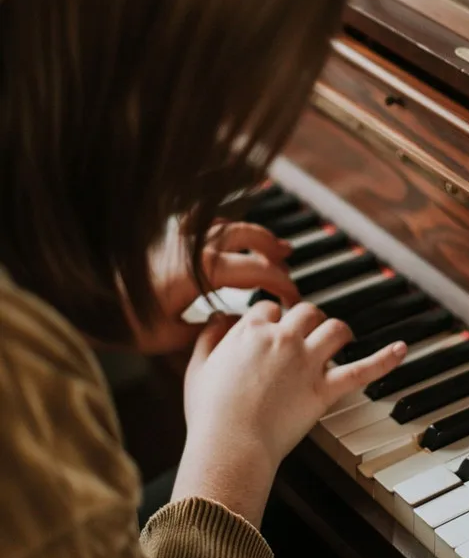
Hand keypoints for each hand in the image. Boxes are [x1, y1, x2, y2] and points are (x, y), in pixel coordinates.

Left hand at [124, 220, 299, 353]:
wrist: (87, 300)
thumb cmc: (125, 320)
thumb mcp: (171, 336)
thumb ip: (207, 332)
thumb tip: (229, 329)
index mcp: (201, 270)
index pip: (255, 269)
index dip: (280, 282)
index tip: (292, 295)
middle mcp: (194, 246)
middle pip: (248, 236)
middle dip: (273, 249)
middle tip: (288, 262)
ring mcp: (180, 236)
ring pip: (230, 224)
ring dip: (254, 234)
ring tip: (270, 244)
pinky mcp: (168, 236)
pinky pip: (206, 221)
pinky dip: (226, 225)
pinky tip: (231, 233)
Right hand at [172, 301, 406, 525]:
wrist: (229, 444)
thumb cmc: (210, 412)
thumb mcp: (197, 367)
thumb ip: (209, 336)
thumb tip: (221, 317)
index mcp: (252, 330)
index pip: (269, 308)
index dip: (272, 317)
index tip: (271, 328)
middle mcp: (283, 338)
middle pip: (305, 310)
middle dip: (306, 317)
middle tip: (305, 331)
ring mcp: (307, 361)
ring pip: (334, 328)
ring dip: (338, 330)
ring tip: (339, 337)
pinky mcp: (324, 389)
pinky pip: (362, 370)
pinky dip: (385, 359)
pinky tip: (402, 348)